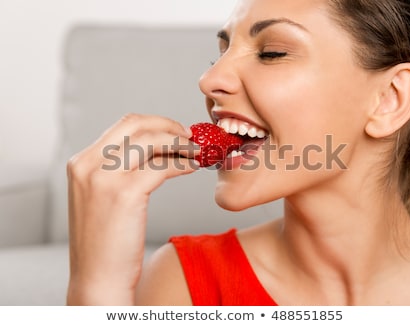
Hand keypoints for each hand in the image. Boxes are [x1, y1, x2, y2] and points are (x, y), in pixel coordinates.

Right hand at [66, 114, 198, 304]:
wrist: (98, 277)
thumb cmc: (105, 240)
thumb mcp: (103, 196)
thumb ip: (120, 169)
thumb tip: (158, 149)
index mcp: (81, 163)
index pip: (122, 125)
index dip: (154, 123)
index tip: (174, 131)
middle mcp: (87, 165)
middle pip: (135, 124)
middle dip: (168, 125)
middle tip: (189, 136)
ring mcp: (104, 178)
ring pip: (150, 141)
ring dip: (179, 143)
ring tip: (196, 152)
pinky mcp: (125, 194)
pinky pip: (162, 167)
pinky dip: (182, 163)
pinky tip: (192, 168)